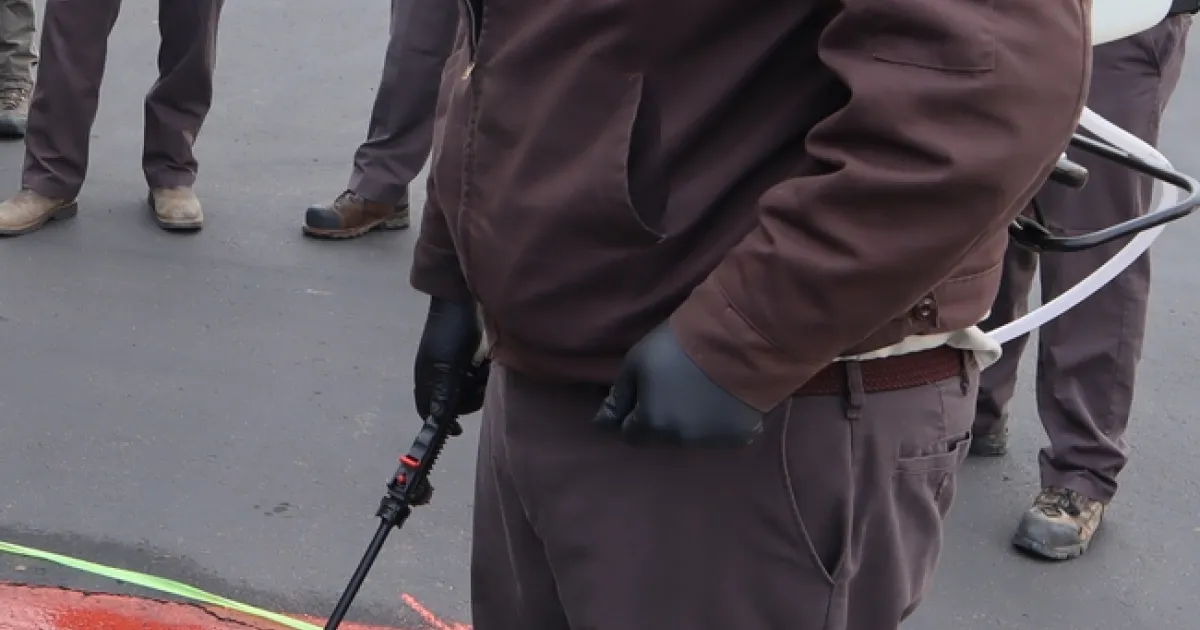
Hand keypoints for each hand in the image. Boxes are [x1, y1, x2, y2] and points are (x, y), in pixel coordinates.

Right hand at [414, 297, 486, 433]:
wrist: (460, 303)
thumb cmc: (449, 334)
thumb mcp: (446, 367)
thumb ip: (444, 394)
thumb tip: (438, 420)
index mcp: (425, 381)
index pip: (428, 411)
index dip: (442, 422)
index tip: (458, 430)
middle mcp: (436, 378)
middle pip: (453, 404)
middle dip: (469, 397)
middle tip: (479, 381)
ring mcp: (450, 369)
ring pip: (467, 392)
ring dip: (478, 384)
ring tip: (484, 367)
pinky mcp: (464, 359)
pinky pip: (474, 378)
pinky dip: (481, 373)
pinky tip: (486, 361)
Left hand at [593, 323, 763, 445]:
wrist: (737, 340)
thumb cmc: (678, 346)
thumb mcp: (637, 361)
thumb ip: (620, 394)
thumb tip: (603, 422)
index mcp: (651, 424)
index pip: (629, 434)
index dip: (631, 415)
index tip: (640, 395)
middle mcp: (679, 440)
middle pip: (660, 436)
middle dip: (659, 418)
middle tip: (670, 388)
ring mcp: (711, 441)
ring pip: (689, 436)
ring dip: (687, 420)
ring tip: (697, 391)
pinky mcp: (740, 436)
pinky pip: (720, 433)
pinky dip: (716, 420)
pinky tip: (721, 397)